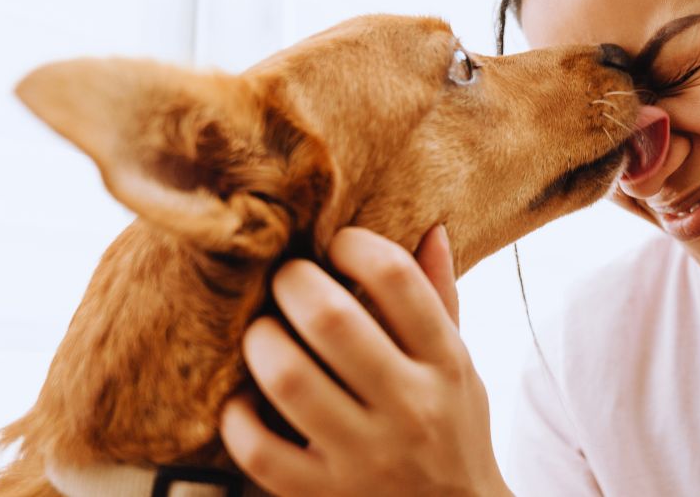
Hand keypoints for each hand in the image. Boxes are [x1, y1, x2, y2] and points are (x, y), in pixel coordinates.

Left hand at [220, 225, 512, 495]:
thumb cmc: (452, 429)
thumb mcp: (461, 365)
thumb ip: (440, 300)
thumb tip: (430, 228)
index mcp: (445, 363)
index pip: (397, 279)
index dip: (354, 245)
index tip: (337, 244)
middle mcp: (409, 407)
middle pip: (332, 318)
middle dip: (293, 282)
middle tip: (284, 279)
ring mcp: (365, 457)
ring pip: (288, 379)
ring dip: (262, 341)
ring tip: (262, 332)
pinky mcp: (322, 495)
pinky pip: (260, 450)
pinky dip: (239, 417)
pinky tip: (244, 400)